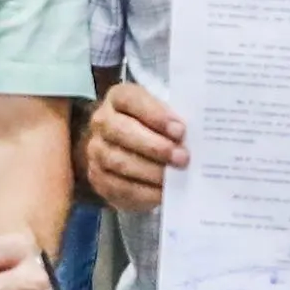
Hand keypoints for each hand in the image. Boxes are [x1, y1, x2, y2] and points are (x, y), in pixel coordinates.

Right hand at [84, 82, 187, 211]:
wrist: (125, 148)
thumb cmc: (153, 126)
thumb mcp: (162, 113)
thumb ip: (173, 119)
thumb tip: (194, 136)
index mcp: (118, 98)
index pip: (131, 100)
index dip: (155, 114)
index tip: (180, 130)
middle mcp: (102, 122)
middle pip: (122, 131)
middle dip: (155, 146)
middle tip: (182, 157)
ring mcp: (96, 151)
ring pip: (119, 161)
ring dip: (151, 171)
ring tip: (175, 176)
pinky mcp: (98, 178)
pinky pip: (119, 187)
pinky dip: (144, 192)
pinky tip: (164, 192)